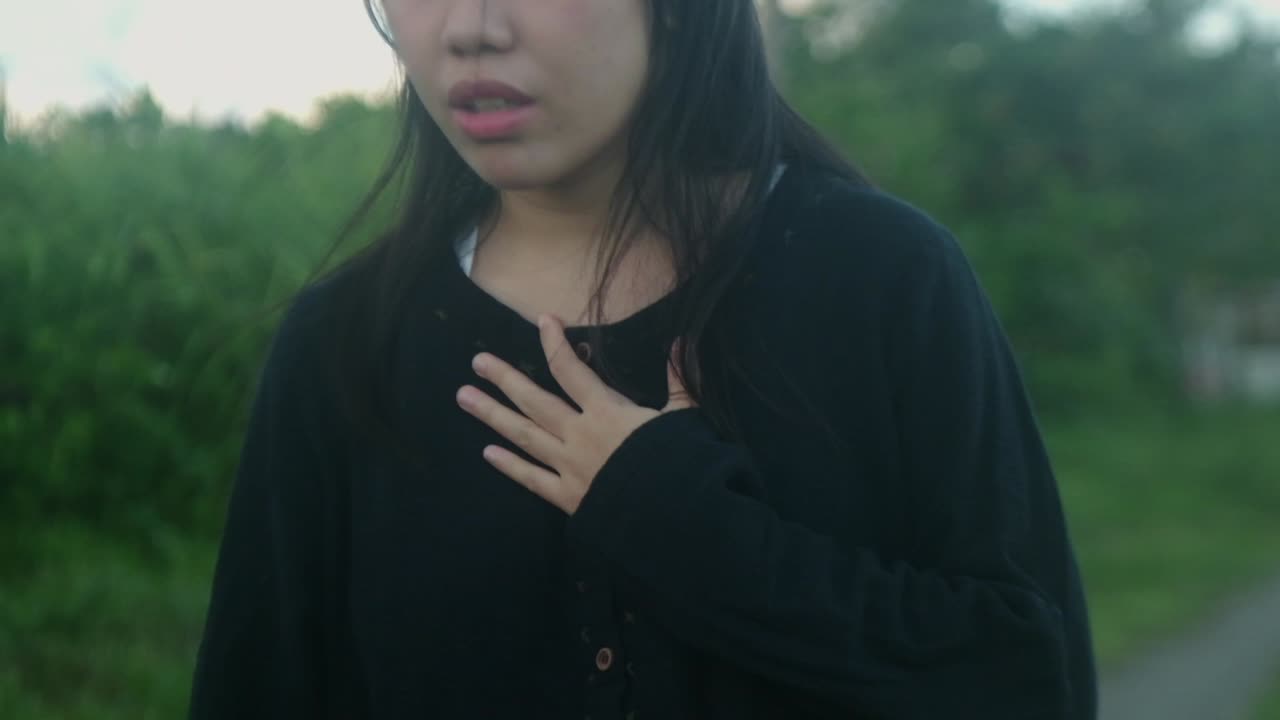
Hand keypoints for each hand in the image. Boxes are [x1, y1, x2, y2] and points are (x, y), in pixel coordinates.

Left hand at [456, 314, 695, 514]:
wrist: (673, 516)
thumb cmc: (681, 463)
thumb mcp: (685, 418)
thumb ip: (680, 380)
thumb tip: (680, 342)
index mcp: (607, 412)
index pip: (573, 370)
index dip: (555, 344)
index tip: (542, 320)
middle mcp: (579, 434)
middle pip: (535, 401)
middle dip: (505, 379)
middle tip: (477, 362)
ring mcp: (569, 466)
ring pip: (524, 436)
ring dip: (493, 416)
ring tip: (465, 397)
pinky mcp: (568, 497)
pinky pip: (532, 479)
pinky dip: (510, 466)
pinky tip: (488, 453)